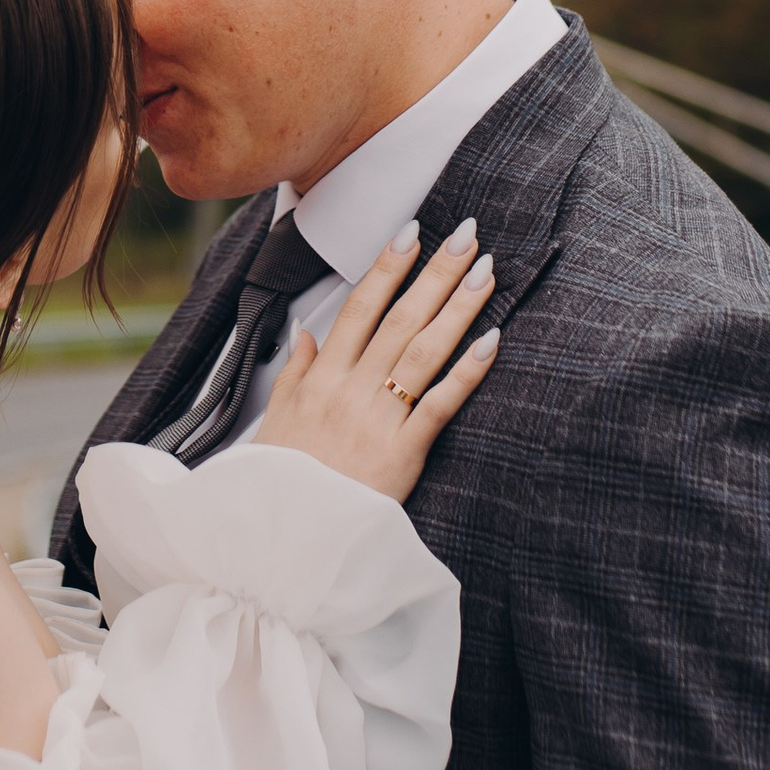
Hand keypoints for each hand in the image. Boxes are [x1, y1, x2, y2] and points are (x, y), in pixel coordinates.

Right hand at [262, 216, 498, 502]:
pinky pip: (441, 404)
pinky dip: (468, 371)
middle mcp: (351, 389)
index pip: (359, 308)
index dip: (386, 268)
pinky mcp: (405, 452)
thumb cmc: (282, 480)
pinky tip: (492, 340)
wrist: (289, 538)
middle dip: (435, 272)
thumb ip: (294, 370)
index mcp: (321, 377)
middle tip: (466, 234)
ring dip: (458, 308)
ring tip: (486, 271)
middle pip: (401, 319)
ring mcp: (379, 418)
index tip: (410, 232)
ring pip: (425, 351)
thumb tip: (303, 332)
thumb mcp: (276, 418)